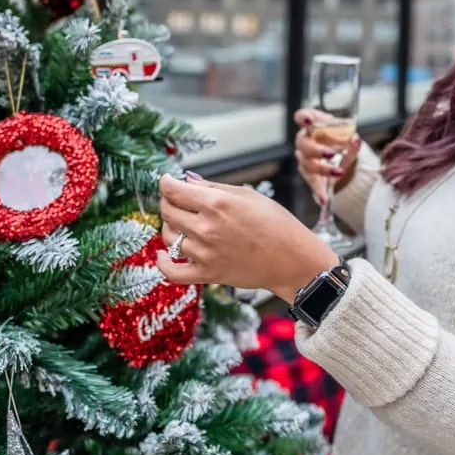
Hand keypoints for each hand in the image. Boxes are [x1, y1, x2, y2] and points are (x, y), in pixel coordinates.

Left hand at [156, 173, 338, 302]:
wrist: (292, 259)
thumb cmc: (276, 223)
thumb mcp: (247, 195)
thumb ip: (213, 187)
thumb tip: (188, 180)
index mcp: (216, 203)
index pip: (173, 190)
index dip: (166, 183)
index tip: (167, 182)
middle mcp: (206, 227)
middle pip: (167, 211)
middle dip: (168, 202)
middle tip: (176, 200)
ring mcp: (204, 253)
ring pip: (168, 236)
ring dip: (170, 226)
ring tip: (182, 223)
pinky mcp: (207, 274)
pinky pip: (172, 272)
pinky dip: (162, 263)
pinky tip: (163, 254)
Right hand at [293, 109, 361, 201]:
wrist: (339, 153)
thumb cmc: (338, 137)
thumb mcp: (347, 134)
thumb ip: (350, 137)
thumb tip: (355, 140)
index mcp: (312, 124)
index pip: (301, 116)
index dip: (303, 117)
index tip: (309, 120)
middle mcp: (304, 140)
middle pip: (303, 144)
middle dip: (316, 149)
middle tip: (330, 153)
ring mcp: (305, 157)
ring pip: (308, 164)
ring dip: (323, 169)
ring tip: (339, 172)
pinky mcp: (309, 173)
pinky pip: (312, 182)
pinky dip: (318, 190)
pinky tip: (323, 199)